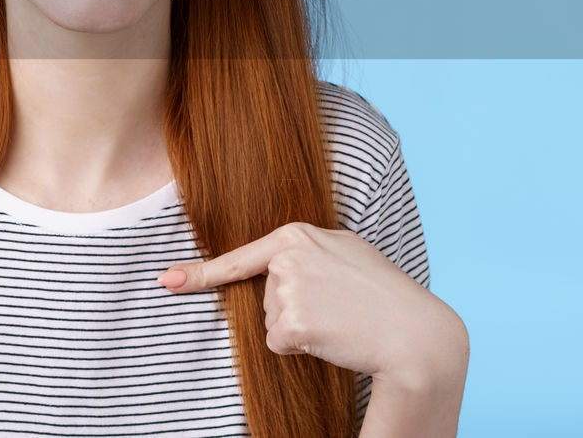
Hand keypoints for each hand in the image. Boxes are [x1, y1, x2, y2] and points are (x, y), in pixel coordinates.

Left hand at [156, 222, 466, 384]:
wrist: (415, 333)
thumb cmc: (384, 293)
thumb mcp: (345, 251)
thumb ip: (306, 250)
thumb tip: (275, 265)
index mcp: (297, 233)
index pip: (240, 257)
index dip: (199, 273)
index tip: (167, 281)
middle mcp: (287, 257)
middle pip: (264, 296)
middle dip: (294, 308)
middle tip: (337, 306)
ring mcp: (288, 288)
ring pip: (271, 321)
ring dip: (300, 327)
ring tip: (340, 318)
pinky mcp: (292, 322)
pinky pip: (279, 343)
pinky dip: (301, 348)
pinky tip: (332, 336)